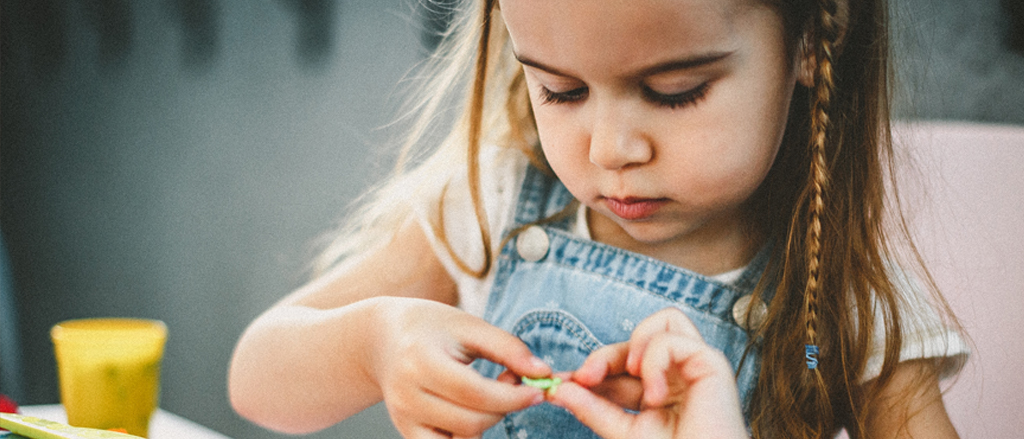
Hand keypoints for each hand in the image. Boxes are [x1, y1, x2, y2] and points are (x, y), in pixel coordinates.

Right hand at [371, 297, 550, 437]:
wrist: (380, 338)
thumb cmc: (431, 327)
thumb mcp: (469, 325)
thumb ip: (508, 348)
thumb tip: (543, 373)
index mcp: (420, 360)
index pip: (474, 393)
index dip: (512, 397)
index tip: (538, 390)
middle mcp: (407, 394)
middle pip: (470, 421)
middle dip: (504, 408)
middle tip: (512, 382)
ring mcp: (403, 417)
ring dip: (489, 422)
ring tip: (490, 394)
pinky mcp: (405, 431)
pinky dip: (467, 435)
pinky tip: (471, 410)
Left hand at [548, 308, 747, 438]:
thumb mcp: (623, 431)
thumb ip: (593, 408)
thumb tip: (559, 389)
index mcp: (659, 389)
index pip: (620, 367)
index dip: (592, 370)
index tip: (560, 383)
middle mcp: (679, 374)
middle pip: (635, 341)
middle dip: (603, 356)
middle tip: (582, 377)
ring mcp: (695, 366)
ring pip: (664, 321)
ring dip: (637, 343)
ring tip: (630, 376)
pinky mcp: (711, 363)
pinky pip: (670, 339)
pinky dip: (654, 360)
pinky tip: (656, 394)